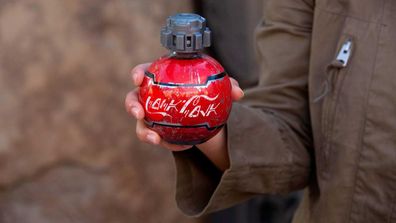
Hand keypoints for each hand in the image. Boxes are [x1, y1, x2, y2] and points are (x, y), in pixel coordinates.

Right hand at [125, 63, 243, 169]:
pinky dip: (167, 143)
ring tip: (153, 138)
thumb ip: (228, 86)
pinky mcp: (159, 133)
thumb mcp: (217, 87)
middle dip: (131, 105)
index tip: (138, 78)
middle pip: (134, 99)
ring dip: (143, 131)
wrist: (206, 113)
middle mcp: (152, 98)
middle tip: (139, 112)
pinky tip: (180, 146)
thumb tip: (238, 93)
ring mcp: (153, 117)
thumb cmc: (205, 92)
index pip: (145, 73)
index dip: (138, 73)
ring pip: (141, 124)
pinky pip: (159, 139)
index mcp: (161, 79)